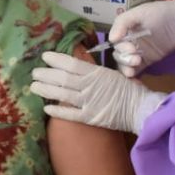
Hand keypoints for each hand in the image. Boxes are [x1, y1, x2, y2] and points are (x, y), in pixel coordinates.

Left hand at [31, 51, 165, 134]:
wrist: (140, 108)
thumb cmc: (128, 89)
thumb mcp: (111, 73)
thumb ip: (94, 70)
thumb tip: (78, 63)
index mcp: (95, 73)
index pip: (71, 63)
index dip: (56, 59)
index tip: (44, 57)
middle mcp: (89, 86)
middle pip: (62, 78)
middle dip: (46, 74)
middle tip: (34, 73)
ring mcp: (89, 102)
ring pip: (62, 94)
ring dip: (46, 90)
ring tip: (33, 87)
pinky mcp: (90, 117)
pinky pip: (70, 114)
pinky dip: (57, 112)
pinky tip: (46, 109)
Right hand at [108, 0, 174, 77]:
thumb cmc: (161, 13)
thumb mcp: (139, 12)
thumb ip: (122, 22)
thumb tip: (111, 39)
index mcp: (126, 29)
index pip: (116, 43)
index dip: (121, 47)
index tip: (132, 48)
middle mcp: (130, 41)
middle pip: (119, 54)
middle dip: (124, 58)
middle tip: (137, 58)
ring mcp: (140, 51)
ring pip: (125, 63)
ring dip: (127, 67)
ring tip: (135, 68)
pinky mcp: (149, 60)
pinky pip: (137, 69)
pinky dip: (133, 74)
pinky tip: (133, 76)